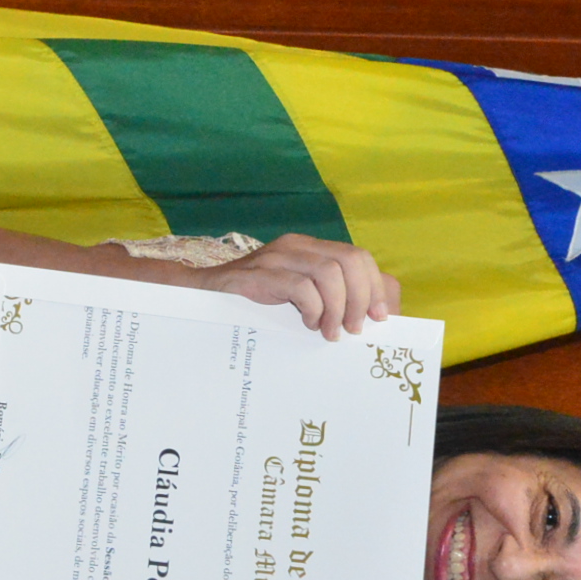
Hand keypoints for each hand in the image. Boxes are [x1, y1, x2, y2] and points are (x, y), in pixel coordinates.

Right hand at [197, 235, 399, 340]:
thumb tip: (373, 316)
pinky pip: (302, 286)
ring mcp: (278, 257)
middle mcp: (298, 246)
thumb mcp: (298, 300)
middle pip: (351, 260)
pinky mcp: (260, 274)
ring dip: (338, 308)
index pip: (358, 256)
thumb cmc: (253, 305)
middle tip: (355, 329)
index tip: (380, 318)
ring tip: (330, 332)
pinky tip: (307, 324)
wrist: (200, 298)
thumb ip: (331, 301)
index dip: (376, 287)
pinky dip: (313, 309)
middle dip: (361, 298)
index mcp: (311, 249)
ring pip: (331, 272)